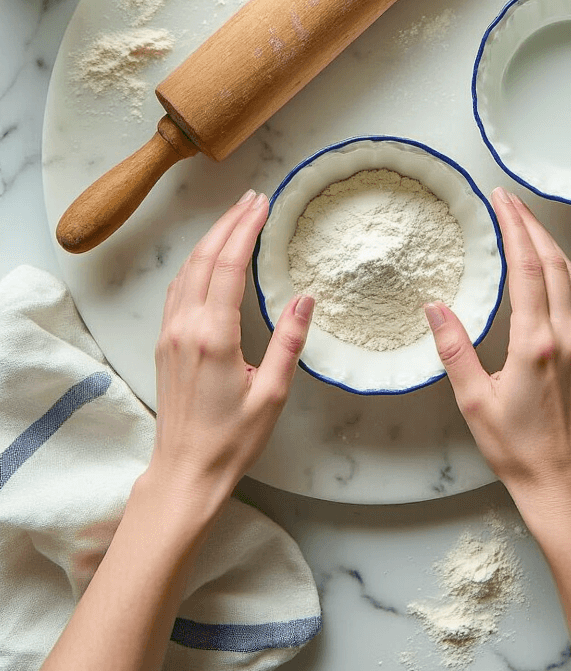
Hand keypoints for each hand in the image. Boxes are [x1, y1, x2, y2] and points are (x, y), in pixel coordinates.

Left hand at [146, 190, 313, 521]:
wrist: (185, 472)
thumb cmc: (231, 441)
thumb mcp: (272, 394)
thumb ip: (289, 343)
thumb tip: (306, 298)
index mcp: (212, 337)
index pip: (227, 266)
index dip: (245, 230)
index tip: (262, 204)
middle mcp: (185, 328)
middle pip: (204, 258)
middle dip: (228, 223)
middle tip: (252, 198)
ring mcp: (170, 335)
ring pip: (187, 270)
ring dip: (210, 239)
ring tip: (234, 217)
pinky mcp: (165, 344)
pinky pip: (178, 290)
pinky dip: (196, 263)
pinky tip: (209, 258)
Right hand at [425, 187, 570, 540]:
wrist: (564, 485)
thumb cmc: (517, 450)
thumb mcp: (474, 401)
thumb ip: (454, 350)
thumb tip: (434, 308)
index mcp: (536, 343)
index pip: (526, 268)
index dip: (514, 228)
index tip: (500, 201)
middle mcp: (567, 337)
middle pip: (552, 262)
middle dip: (531, 225)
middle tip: (509, 200)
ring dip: (551, 246)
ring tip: (528, 225)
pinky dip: (568, 274)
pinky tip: (554, 271)